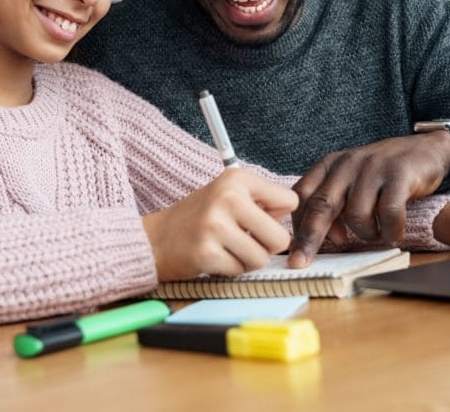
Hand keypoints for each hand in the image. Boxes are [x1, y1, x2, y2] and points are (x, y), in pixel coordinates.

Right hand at [142, 168, 297, 280]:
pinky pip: (240, 271)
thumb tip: (294, 215)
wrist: (155, 238)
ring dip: (247, 260)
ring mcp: (215, 225)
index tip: (257, 219)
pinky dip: (231, 269)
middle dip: (266, 246)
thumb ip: (264, 202)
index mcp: (237, 179)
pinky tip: (214, 256)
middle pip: (281, 237)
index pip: (290, 201)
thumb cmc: (199, 218)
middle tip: (245, 240)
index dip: (277, 217)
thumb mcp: (229, 195)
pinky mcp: (206, 252)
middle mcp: (227, 197)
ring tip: (227, 247)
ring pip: (261, 258)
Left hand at [288, 132, 449, 267]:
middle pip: (322, 205)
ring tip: (377, 234)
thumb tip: (327, 239)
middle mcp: (347, 164)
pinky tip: (393, 234)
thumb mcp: (351, 182)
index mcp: (329, 165)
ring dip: (366, 235)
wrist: (425, 149)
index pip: (302, 196)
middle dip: (310, 238)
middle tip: (301, 262)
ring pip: (356, 215)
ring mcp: (373, 168)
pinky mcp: (399, 174)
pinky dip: (390, 231)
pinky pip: (388, 213)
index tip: (293, 251)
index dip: (297, 225)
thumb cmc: (383, 173)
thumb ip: (335, 205)